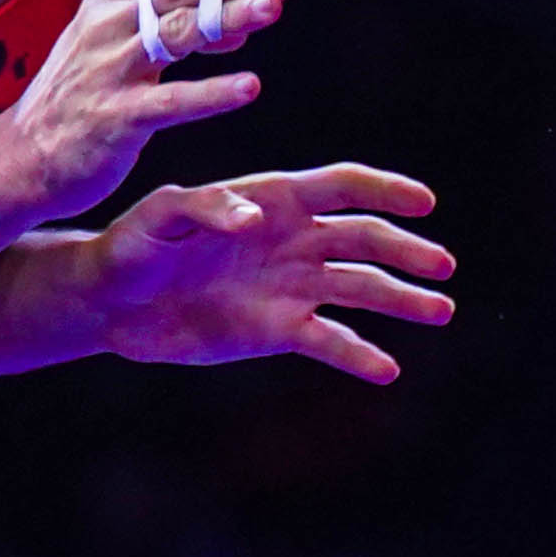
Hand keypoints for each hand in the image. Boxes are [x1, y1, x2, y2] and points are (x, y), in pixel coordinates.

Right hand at [2, 0, 289, 215]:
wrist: (22, 159)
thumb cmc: (80, 101)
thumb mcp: (120, 49)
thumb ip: (175, 30)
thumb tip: (242, 24)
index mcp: (112, 0)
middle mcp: (110, 25)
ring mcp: (110, 70)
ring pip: (180, 32)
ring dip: (232, 17)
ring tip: (275, 9)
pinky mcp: (114, 117)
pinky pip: (171, 100)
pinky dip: (213, 92)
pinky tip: (250, 86)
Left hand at [87, 164, 453, 383]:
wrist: (113, 304)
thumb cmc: (132, 244)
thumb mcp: (160, 216)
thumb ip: (205, 207)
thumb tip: (252, 218)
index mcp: (272, 200)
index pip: (341, 187)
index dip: (385, 192)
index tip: (424, 203)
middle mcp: (293, 241)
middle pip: (364, 240)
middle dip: (406, 251)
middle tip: (442, 267)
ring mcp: (291, 286)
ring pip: (360, 288)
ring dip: (402, 299)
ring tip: (440, 311)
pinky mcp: (279, 330)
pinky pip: (330, 340)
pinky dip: (359, 354)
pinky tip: (387, 369)